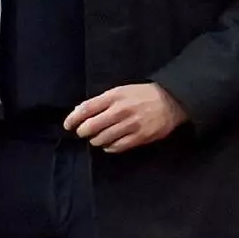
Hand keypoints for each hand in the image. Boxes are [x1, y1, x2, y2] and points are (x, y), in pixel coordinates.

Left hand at [63, 83, 186, 152]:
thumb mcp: (121, 91)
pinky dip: (109, 147)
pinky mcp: (139, 138)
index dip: (73, 118)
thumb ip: (101, 101)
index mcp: (114, 96)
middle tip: (83, 132)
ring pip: (102, 139)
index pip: (86, 109)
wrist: (171, 101)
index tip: (68, 125)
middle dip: (83, 131)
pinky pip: (116, 147)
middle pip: (91, 126)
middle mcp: (120, 111)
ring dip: (96, 140)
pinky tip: (109, 144)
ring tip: (98, 137)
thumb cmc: (142, 95)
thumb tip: (80, 111)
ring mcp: (130, 125)